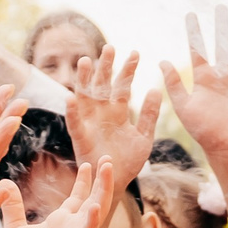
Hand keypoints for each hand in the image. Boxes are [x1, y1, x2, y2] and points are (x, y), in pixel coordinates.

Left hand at [0, 158, 116, 227]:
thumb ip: (13, 206)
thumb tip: (5, 182)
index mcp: (60, 223)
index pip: (78, 197)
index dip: (85, 181)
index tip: (90, 163)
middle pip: (93, 198)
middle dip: (101, 180)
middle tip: (107, 159)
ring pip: (96, 210)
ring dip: (103, 191)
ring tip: (107, 170)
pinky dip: (91, 219)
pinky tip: (95, 205)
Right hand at [68, 47, 164, 181]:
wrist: (115, 180)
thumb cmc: (129, 161)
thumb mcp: (144, 136)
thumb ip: (149, 114)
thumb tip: (156, 89)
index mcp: (118, 111)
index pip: (123, 85)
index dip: (128, 69)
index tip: (135, 52)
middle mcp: (102, 112)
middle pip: (102, 84)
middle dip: (105, 66)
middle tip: (110, 47)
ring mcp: (89, 122)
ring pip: (85, 95)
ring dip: (84, 79)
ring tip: (85, 61)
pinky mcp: (80, 136)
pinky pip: (74, 122)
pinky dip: (71, 111)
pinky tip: (70, 98)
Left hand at [159, 6, 227, 164]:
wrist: (226, 148)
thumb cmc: (202, 131)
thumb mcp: (183, 106)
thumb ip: (174, 84)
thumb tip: (161, 60)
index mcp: (204, 78)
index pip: (198, 49)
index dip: (194, 32)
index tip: (191, 14)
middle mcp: (222, 76)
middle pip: (222, 44)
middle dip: (222, 26)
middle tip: (221, 6)